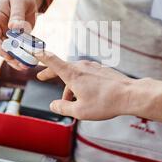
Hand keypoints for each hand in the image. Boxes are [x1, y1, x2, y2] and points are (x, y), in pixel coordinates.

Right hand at [0, 0, 43, 70]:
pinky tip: (30, 62)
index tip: (7, 55)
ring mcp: (7, 35)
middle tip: (20, 64)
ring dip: (16, 59)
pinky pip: (18, 49)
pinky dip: (23, 56)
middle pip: (0, 47)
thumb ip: (17, 14)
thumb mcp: (20, 2)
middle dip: (9, 57)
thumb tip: (13, 27)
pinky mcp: (17, 38)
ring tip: (25, 67)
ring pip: (9, 51)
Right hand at [35, 51, 161, 135]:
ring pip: (75, 75)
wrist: (130, 95)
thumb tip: (53, 105)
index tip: (32, 49)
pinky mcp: (102, 71)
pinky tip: (87, 98)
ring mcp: (93, 67)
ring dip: (70, 87)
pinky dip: (82, 85)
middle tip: (41, 77)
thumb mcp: (79, 111)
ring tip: (73, 104)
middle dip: (51, 74)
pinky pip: (87, 77)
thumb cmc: (105, 103)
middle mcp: (81, 67)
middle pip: (62, 69)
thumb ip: (63, 108)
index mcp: (72, 74)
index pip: (51, 61)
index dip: (40, 56)